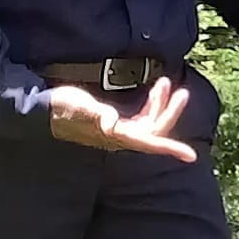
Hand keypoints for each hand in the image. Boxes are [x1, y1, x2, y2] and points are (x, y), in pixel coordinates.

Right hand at [49, 78, 195, 162]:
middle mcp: (122, 137)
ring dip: (161, 105)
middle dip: (171, 112)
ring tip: (165, 83)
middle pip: (156, 130)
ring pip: (151, 122)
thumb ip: (97, 115)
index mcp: (117, 136)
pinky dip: (151, 106)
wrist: (48, 110)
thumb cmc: (63, 109)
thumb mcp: (79, 108)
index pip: (149, 143)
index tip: (191, 156)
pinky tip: (154, 93)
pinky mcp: (116, 125)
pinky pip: (142, 118)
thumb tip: (112, 122)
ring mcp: (120, 132)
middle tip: (182, 93)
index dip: (171, 148)